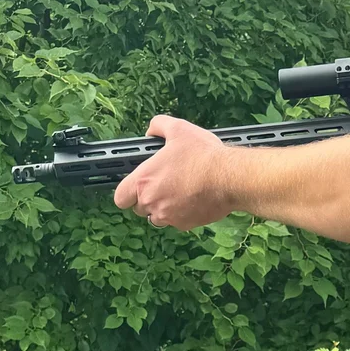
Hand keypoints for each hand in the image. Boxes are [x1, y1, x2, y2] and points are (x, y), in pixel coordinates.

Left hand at [113, 115, 233, 229]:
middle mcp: (152, 202)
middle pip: (139, 208)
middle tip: (164, 183)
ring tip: (181, 191)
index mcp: (144, 181)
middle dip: (148, 198)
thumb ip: (159, 125)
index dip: (127, 192)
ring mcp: (168, 216)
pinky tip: (195, 198)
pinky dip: (183, 213)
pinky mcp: (185, 224)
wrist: (229, 177)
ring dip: (164, 207)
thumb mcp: (179, 129)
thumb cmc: (203, 154)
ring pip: (158, 216)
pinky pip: (177, 221)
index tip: (138, 185)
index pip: (120, 197)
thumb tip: (151, 131)